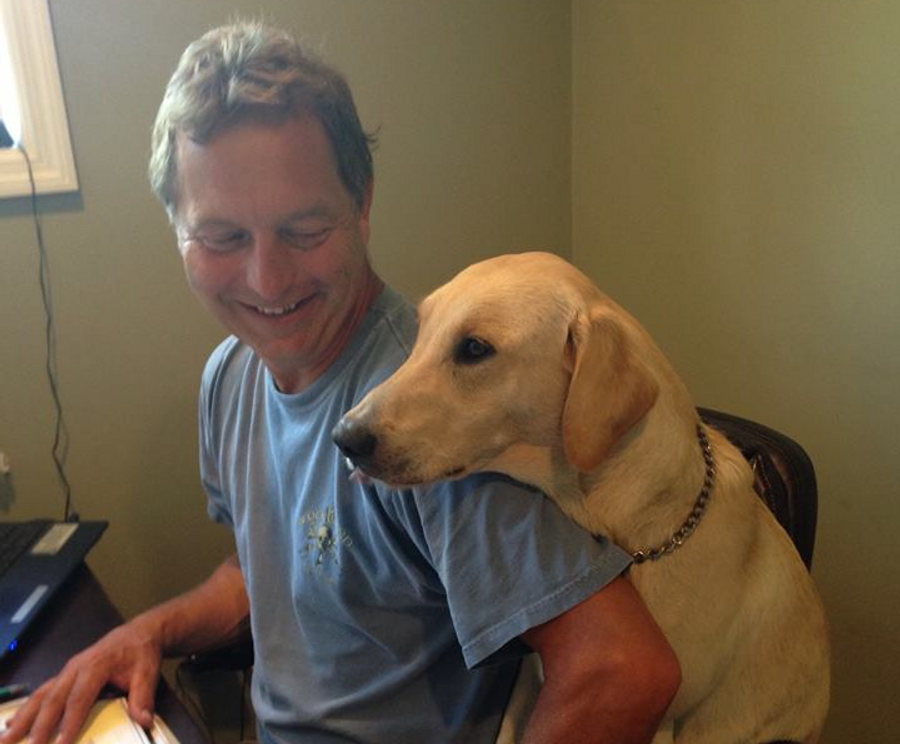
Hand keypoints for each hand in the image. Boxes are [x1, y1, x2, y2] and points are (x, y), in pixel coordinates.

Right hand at [0, 619, 162, 743]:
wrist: (139, 633)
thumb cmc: (140, 652)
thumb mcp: (148, 671)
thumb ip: (143, 696)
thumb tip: (144, 720)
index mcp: (96, 665)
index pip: (80, 697)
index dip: (70, 722)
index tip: (61, 743)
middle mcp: (76, 667)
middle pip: (53, 698)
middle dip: (39, 725)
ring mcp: (68, 671)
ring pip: (41, 695)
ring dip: (23, 718)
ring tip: (7, 738)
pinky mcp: (64, 675)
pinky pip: (42, 692)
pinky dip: (27, 709)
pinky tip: (13, 723)